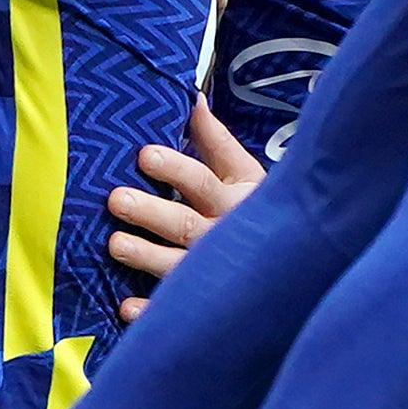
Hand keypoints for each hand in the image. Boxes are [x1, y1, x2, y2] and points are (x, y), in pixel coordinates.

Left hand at [110, 98, 264, 320]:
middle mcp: (223, 237)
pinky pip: (174, 309)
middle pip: (184, 223)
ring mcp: (211, 274)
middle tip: (116, 199)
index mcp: (235, 202)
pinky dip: (150, 311)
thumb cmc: (257, 212)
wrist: (292, 269)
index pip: (202, 183)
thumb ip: (216, 140)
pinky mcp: (202, 303)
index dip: (175, 169)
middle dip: (150, 212)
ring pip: (176, 265)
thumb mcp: (243, 175)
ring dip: (145, 256)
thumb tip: (192, 97)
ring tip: (115, 243)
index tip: (144, 155)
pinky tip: (124, 307)